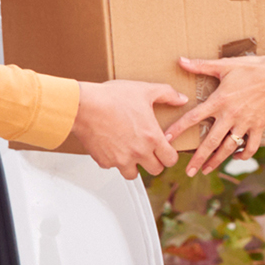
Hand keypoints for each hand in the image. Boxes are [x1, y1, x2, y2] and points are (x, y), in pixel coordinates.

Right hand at [68, 80, 187, 178]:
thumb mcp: (144, 90)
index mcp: (151, 138)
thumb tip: (181, 98)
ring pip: (133, 174)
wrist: (83, 106)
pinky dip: (112, 159)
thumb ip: (167, 94)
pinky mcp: (104, 161)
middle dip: (153, 162)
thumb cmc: (111, 98)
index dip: (169, 155)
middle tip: (148, 151)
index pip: (170, 159)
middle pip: (155, 170)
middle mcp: (138, 152)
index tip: (165, 150)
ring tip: (129, 152)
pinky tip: (110, 145)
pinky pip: (112, 166)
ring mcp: (120, 159)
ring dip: (133, 166)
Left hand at [166, 50, 264, 176]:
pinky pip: (251, 146)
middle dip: (198, 158)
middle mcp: (230, 115)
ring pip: (229, 147)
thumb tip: (180, 61)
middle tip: (188, 171)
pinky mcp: (259, 127)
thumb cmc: (251, 68)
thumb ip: (200, 66)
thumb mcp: (224, 65)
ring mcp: (245, 123)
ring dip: (218, 160)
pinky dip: (244, 154)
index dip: (179, 129)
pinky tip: (237, 157)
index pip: (193, 117)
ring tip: (207, 170)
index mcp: (219, 101)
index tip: (166, 140)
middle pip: (211, 141)